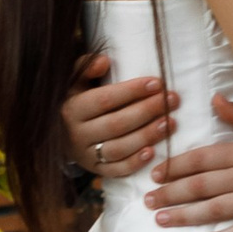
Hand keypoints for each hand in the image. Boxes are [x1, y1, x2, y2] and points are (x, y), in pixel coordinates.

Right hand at [60, 53, 178, 183]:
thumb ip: (87, 67)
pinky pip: (116, 170)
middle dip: (147, 111)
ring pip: (118, 149)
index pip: (104, 100)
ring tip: (170, 123)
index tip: (157, 83)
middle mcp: (77, 134)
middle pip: (116, 124)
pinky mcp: (95, 170)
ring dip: (147, 136)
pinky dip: (135, 163)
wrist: (60, 133)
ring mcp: (86, 155)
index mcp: (72, 109)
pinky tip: (153, 152)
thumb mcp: (75, 81)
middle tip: (172, 100)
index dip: (132, 91)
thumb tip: (104, 61)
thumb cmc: (77, 100)